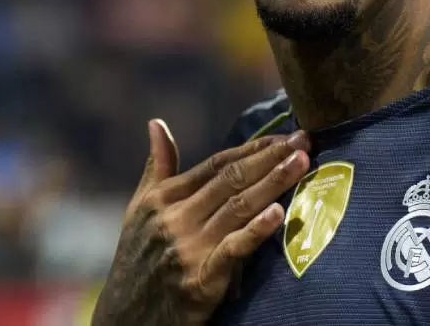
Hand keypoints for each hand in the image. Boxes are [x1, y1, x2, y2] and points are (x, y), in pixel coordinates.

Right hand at [91, 119, 310, 325]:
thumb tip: (157, 123)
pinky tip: (278, 213)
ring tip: (302, 162)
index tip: (282, 136)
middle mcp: (175, 219)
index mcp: (163, 198)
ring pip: (238, 208)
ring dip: (273, 182)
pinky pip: (232, 250)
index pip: (216, 166)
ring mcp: (188, 249)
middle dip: (270, 158)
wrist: (125, 319)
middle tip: (304, 139)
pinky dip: (255, 230)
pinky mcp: (200, 281)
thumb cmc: (137, 258)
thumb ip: (157, 168)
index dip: (251, 149)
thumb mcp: (140, 210)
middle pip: (232, 181)